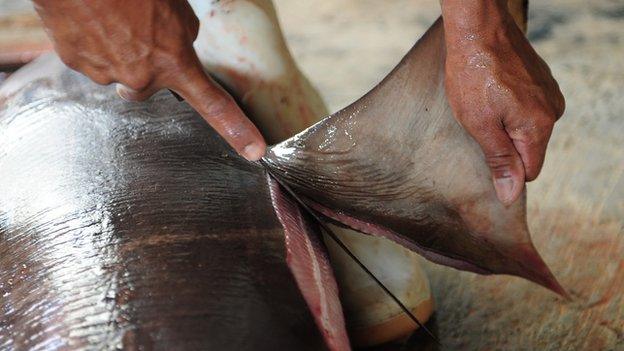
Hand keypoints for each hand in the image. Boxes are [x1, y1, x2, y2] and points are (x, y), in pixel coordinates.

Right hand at [32, 0, 265, 160]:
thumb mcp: (177, 9)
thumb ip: (183, 35)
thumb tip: (175, 47)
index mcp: (175, 64)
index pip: (214, 105)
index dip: (236, 130)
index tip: (254, 151)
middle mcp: (141, 79)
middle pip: (147, 86)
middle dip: (146, 68)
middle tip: (140, 35)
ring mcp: (106, 74)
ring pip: (119, 69)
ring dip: (119, 49)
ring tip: (114, 16)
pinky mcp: (76, 63)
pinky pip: (91, 57)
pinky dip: (93, 39)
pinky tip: (94, 16)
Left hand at [442, 1, 564, 204]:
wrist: (478, 29)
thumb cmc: (474, 76)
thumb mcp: (479, 125)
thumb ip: (499, 161)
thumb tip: (511, 195)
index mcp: (538, 127)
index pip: (529, 171)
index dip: (505, 168)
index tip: (485, 150)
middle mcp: (552, 111)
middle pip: (527, 149)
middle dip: (502, 143)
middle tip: (480, 121)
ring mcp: (549, 94)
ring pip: (525, 128)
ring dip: (504, 124)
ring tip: (484, 102)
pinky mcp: (541, 81)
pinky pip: (526, 108)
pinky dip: (508, 106)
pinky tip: (492, 91)